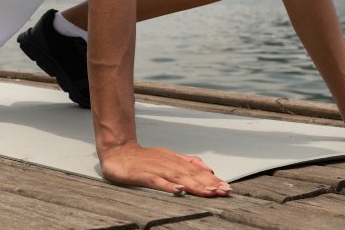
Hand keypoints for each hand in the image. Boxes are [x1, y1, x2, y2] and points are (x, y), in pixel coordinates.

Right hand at [98, 142, 232, 196]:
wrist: (118, 152)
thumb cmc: (144, 158)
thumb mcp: (168, 158)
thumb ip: (186, 163)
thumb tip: (207, 168)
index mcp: (174, 160)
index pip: (197, 171)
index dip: (212, 179)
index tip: (226, 187)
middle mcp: (167, 163)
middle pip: (191, 174)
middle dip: (208, 183)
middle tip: (224, 191)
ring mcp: (155, 168)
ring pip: (177, 177)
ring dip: (194, 185)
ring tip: (208, 192)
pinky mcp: (142, 175)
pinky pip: (156, 181)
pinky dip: (167, 186)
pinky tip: (177, 191)